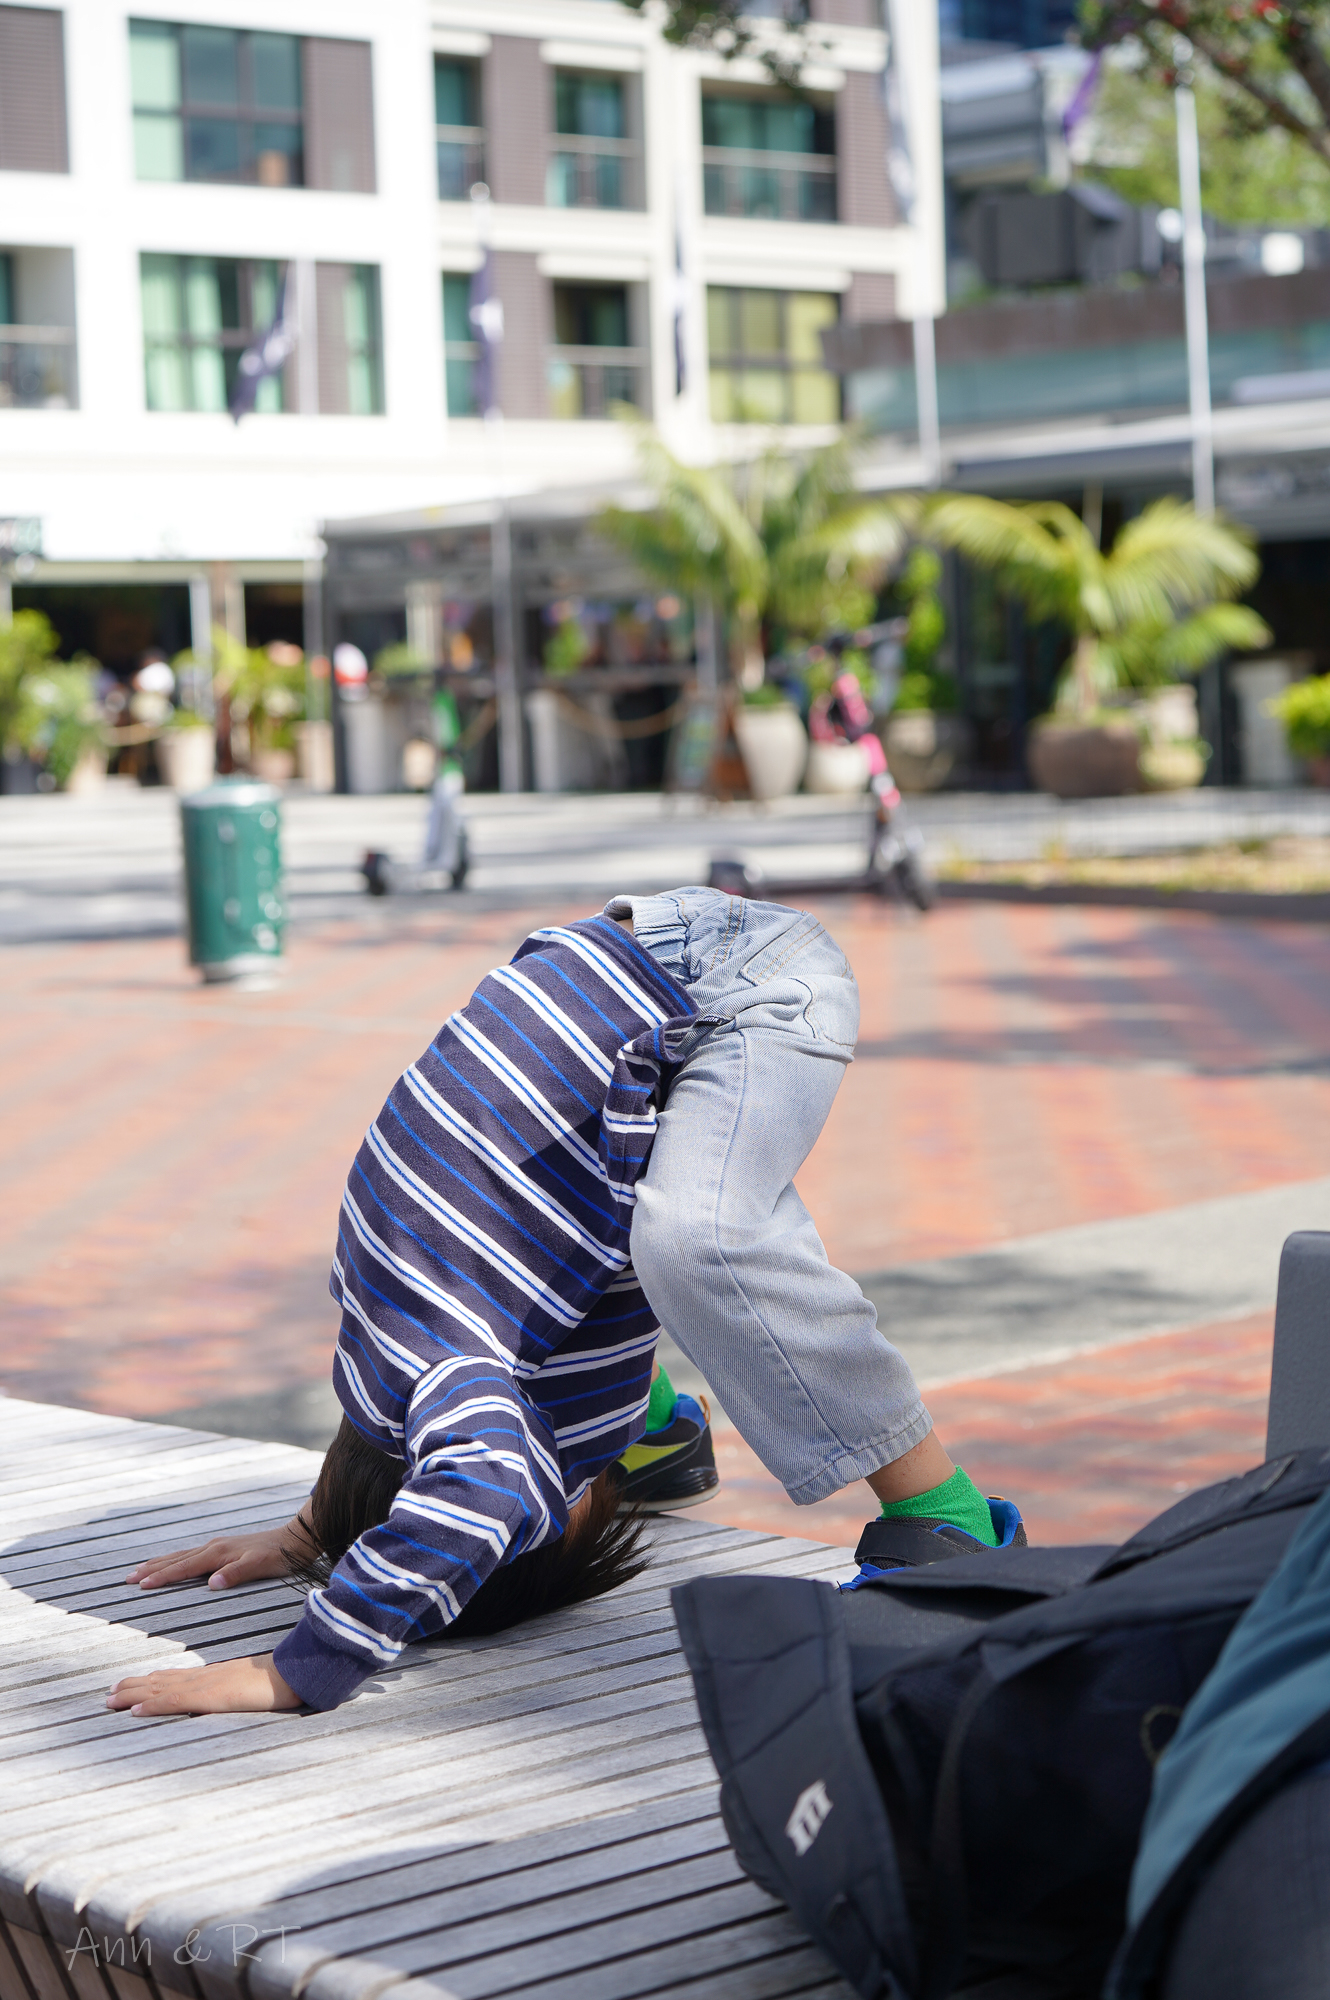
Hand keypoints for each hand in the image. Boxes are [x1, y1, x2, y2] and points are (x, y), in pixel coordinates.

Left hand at [107, 1653, 300, 1716]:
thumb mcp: (255, 1687)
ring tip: (111, 1700)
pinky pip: (177, 1701)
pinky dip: (154, 1704)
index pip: (176, 1678)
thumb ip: (240, 1690)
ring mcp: (208, 1685)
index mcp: (216, 1676)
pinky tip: (136, 1710)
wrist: (298, 1672)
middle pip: (164, 1681)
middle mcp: (207, 1677)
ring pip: (163, 1689)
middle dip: (134, 1688)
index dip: (150, 1682)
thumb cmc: (283, 1680)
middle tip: (108, 1694)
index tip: (129, 1686)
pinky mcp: (212, 1696)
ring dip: (135, 1695)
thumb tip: (232, 1697)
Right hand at [126, 1514, 314, 1591]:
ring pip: (181, 1556)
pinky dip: (175, 1560)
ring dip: (160, 1563)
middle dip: (151, 1569)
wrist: (294, 1539)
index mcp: (218, 1553)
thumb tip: (211, 1584)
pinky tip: (173, 1563)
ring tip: (140, 1570)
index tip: (140, 1584)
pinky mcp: (223, 1548)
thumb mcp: (259, 1566)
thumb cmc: (278, 1556)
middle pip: (176, 1559)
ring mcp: (217, 1546)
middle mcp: (213, 1547)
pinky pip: (191, 1555)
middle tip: (127, 1578)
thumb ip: (236, 1574)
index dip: (162, 1577)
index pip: (184, 1568)